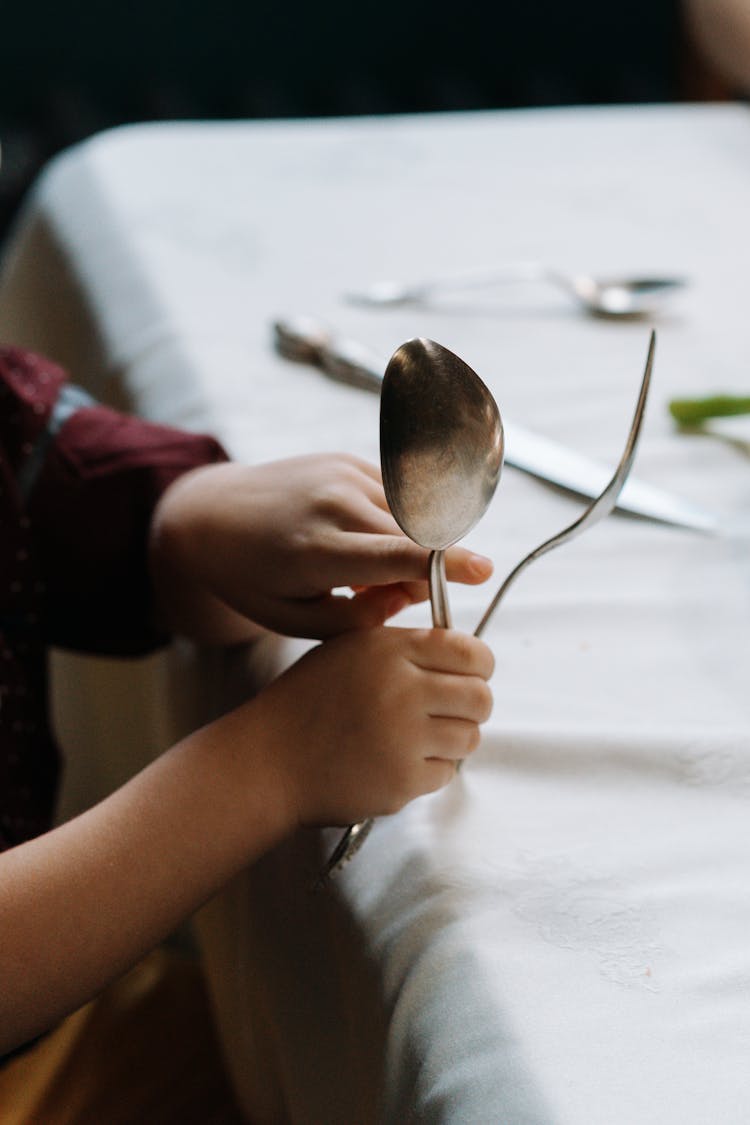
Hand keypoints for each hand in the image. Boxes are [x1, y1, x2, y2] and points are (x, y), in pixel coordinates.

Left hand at [149, 453, 492, 640]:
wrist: (211, 514)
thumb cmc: (252, 579)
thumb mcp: (294, 619)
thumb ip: (358, 620)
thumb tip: (412, 595)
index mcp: (314, 550)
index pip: (394, 556)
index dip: (444, 565)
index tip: (484, 571)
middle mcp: (332, 503)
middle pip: (412, 537)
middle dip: (422, 570)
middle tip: (386, 596)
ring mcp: (341, 474)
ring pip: (409, 517)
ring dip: (403, 547)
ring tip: (354, 568)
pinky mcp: (348, 460)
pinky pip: (395, 497)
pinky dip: (391, 523)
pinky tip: (354, 538)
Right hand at [239, 626, 494, 826]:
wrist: (267, 761)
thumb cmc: (308, 703)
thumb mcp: (349, 651)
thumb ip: (404, 647)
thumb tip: (465, 657)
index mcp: (389, 649)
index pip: (471, 652)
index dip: (478, 666)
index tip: (467, 677)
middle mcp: (401, 688)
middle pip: (481, 697)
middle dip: (472, 706)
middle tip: (449, 713)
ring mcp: (404, 736)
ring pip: (470, 737)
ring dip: (452, 739)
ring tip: (417, 739)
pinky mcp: (403, 779)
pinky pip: (446, 772)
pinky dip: (428, 770)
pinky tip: (395, 762)